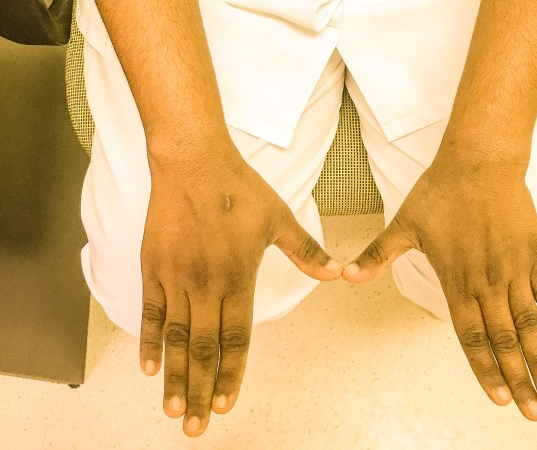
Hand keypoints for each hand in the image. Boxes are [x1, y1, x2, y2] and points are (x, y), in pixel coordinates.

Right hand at [139, 138, 342, 436]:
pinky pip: (151, 312)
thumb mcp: (280, 219)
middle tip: (195, 428)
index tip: (226, 403)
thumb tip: (337, 273)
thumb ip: (306, 252)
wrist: (194, 162)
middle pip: (203, 349)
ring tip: (173, 410)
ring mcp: (176, 277)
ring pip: (176, 338)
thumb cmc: (238, 188)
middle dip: (200, 391)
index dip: (231, 374)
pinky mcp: (153, 266)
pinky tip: (150, 367)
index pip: (236, 338)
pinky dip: (150, 341)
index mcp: (238, 276)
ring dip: (175, 376)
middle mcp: (205, 284)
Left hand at [342, 145, 536, 420]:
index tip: (497, 399)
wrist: (478, 162)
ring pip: (528, 323)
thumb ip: (377, 256)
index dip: (484, 369)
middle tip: (532, 414)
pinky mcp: (534, 253)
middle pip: (504, 339)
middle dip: (517, 379)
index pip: (470, 335)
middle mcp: (487, 281)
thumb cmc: (439, 193)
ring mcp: (513, 268)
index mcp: (455, 279)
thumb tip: (343, 276)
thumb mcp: (403, 225)